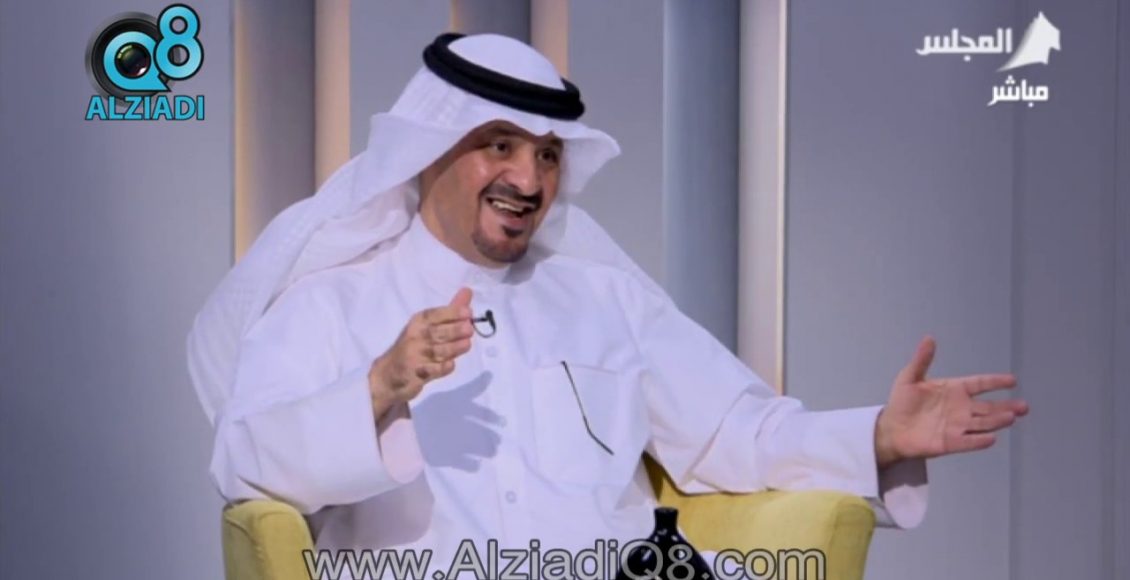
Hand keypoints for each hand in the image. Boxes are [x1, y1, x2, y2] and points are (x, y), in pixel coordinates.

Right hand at [368, 288, 474, 418]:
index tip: (468, 312)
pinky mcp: (415, 374)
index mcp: (419, 322)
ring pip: (436, 352)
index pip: (433, 315)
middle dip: (453, 330)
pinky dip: (441, 368)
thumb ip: (450, 311)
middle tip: (469, 329)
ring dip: (452, 348)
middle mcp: (415, 337)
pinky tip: (451, 364)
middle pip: (436, 333)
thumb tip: (468, 291)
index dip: (451, 313)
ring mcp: (414, 356)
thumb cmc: (414, 345)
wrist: (389, 374)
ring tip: (467, 344)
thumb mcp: (428, 325)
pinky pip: (430, 371)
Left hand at [874, 336, 1029, 467]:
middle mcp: (961, 408)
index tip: (1012, 380)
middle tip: (1023, 406)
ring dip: (997, 421)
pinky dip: (978, 441)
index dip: (995, 382)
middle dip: (1006, 406)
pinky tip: (991, 438)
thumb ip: (922, 360)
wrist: (891, 429)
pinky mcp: (950, 442)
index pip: (979, 384)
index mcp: (954, 390)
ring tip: (1011, 417)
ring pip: (982, 423)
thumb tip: (929, 338)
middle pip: (988, 407)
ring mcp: (958, 426)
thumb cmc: (902, 403)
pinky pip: (967, 442)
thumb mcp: (910, 377)